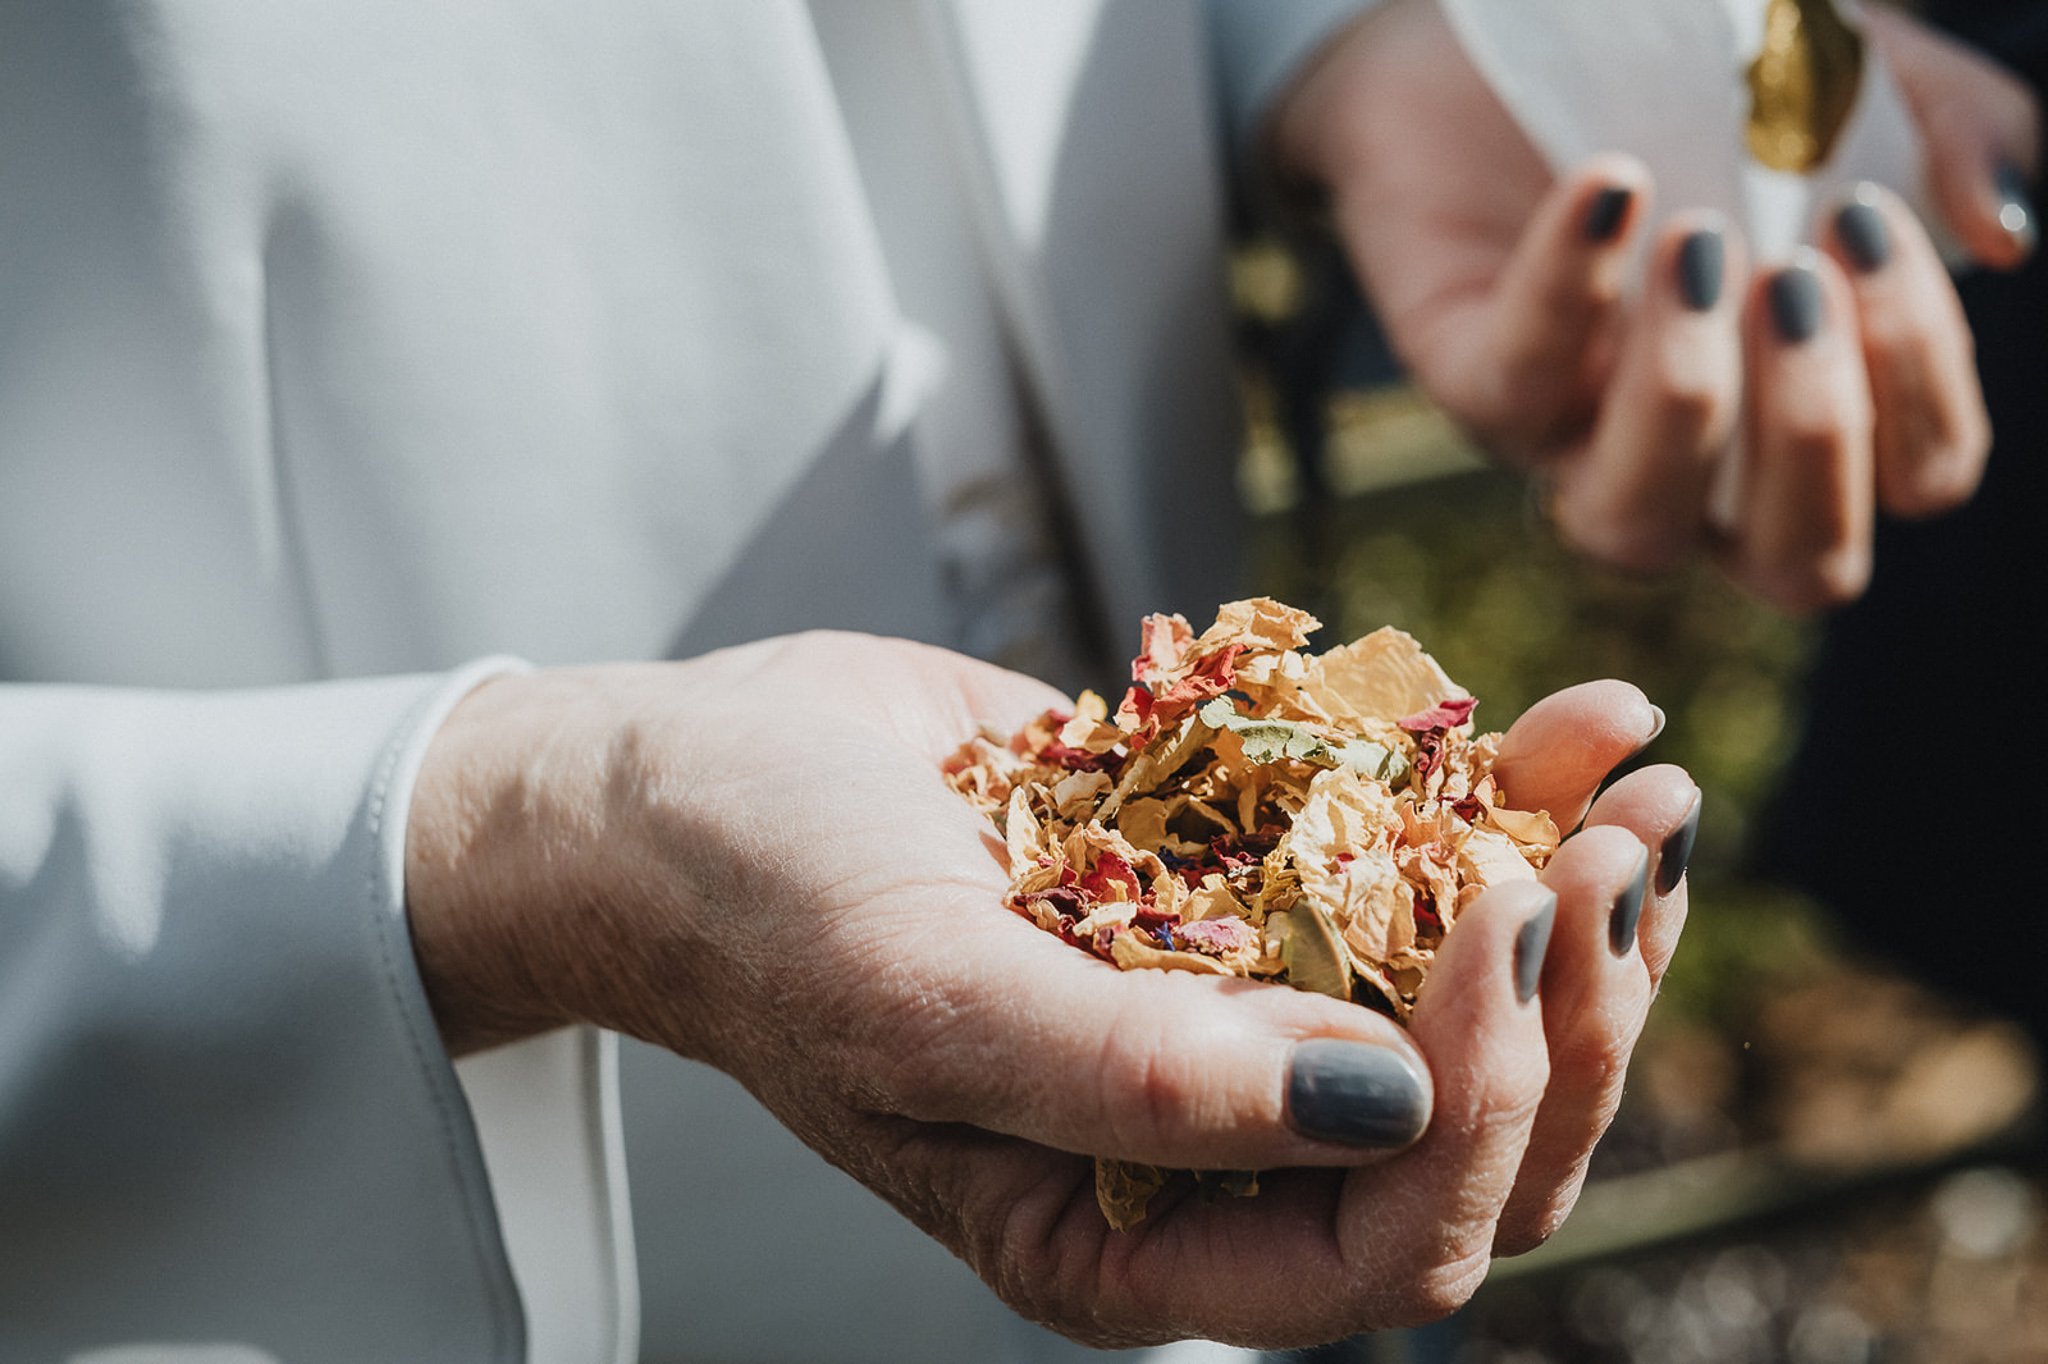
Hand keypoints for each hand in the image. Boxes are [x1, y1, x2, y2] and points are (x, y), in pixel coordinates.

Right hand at [403, 632, 1696, 1345]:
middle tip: (1618, 858)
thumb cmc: (764, 909)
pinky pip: (1406, 855)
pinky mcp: (1237, 873)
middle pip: (1471, 1136)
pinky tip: (1576, 715)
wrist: (693, 782)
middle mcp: (1205, 1134)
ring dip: (1580, 897)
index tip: (1498, 923)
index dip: (1485, 1111)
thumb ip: (1140, 1082)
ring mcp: (1233, 998)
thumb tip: (1389, 1120)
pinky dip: (1505, 785)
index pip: (1384, 1243)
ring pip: (1472, 998)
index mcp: (1128, 1231)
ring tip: (1649, 788)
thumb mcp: (924, 1004)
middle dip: (1571, 1009)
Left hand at [1276, 0, 2038, 613]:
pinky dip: (1570, 290)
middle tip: (1795, 277)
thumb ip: (1945, 145)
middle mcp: (1693, 462)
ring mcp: (1572, 438)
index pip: (1912, 483)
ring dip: (1688, 397)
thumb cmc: (1692, 88)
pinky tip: (1614, 185)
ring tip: (1699, 244)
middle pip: (1796, 564)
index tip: (1872, 227)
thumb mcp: (1846, 94)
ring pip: (1633, 529)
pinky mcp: (1461, 384)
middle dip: (1818, 435)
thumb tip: (2005, 239)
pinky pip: (1511, 387)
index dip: (1924, 391)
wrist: (1488, 43)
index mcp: (1802, 415)